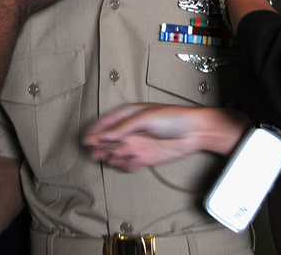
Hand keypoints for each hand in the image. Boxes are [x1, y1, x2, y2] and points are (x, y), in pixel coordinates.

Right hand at [83, 104, 250, 170]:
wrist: (194, 132)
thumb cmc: (173, 117)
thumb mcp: (146, 117)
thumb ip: (125, 127)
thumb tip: (105, 135)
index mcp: (129, 115)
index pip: (106, 123)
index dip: (95, 131)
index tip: (86, 139)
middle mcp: (131, 131)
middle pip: (109, 140)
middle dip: (100, 146)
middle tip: (95, 152)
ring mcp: (137, 144)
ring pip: (116, 153)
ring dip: (110, 157)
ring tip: (109, 158)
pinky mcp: (145, 158)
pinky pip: (129, 164)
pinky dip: (124, 166)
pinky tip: (124, 164)